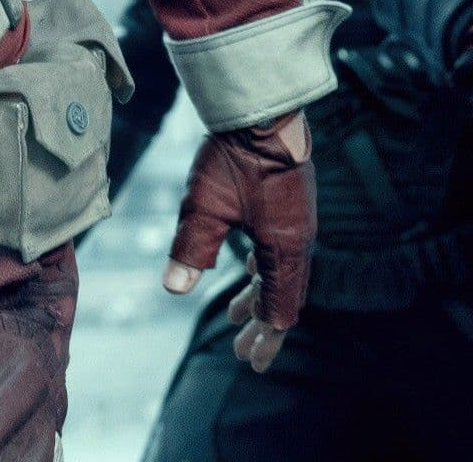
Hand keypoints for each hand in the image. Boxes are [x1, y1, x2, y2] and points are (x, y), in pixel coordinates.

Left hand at [163, 111, 313, 371]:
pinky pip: (281, 249)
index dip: (265, 338)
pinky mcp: (291, 204)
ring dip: (259, 296)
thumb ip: (190, 251)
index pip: (280, 309)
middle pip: (284, 296)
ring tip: (232, 314)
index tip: (253, 362)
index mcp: (285, 249)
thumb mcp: (204, 208)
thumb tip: (174, 290)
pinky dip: (263, 269)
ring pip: (281, 272)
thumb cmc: (233, 158)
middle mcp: (299, 239)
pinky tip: (245, 267)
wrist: (261, 110)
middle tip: (243, 352)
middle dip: (260, 324)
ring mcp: (298, 221)